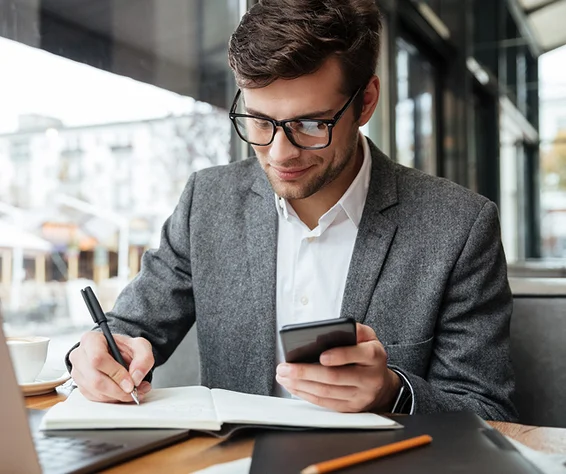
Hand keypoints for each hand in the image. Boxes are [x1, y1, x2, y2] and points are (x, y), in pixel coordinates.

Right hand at [69, 332, 153, 402]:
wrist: (118, 353)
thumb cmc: (124, 347)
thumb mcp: (140, 346)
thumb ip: (144, 358)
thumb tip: (136, 377)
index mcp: (91, 340)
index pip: (98, 358)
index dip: (115, 373)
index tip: (131, 383)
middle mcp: (80, 356)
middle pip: (95, 379)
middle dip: (118, 390)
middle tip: (135, 391)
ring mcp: (78, 372)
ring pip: (95, 391)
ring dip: (117, 396)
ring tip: (135, 391)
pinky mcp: (81, 386)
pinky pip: (95, 398)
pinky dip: (112, 399)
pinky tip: (123, 392)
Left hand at [276, 323, 400, 412]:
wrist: (382, 384)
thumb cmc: (368, 355)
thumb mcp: (368, 337)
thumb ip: (355, 329)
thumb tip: (334, 329)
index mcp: (374, 356)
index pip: (358, 355)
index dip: (339, 356)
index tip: (321, 356)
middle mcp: (370, 378)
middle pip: (335, 377)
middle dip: (306, 372)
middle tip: (286, 367)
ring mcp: (360, 396)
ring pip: (327, 392)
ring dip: (301, 384)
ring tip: (284, 376)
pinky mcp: (350, 408)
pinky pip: (325, 403)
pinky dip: (306, 395)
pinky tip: (293, 386)